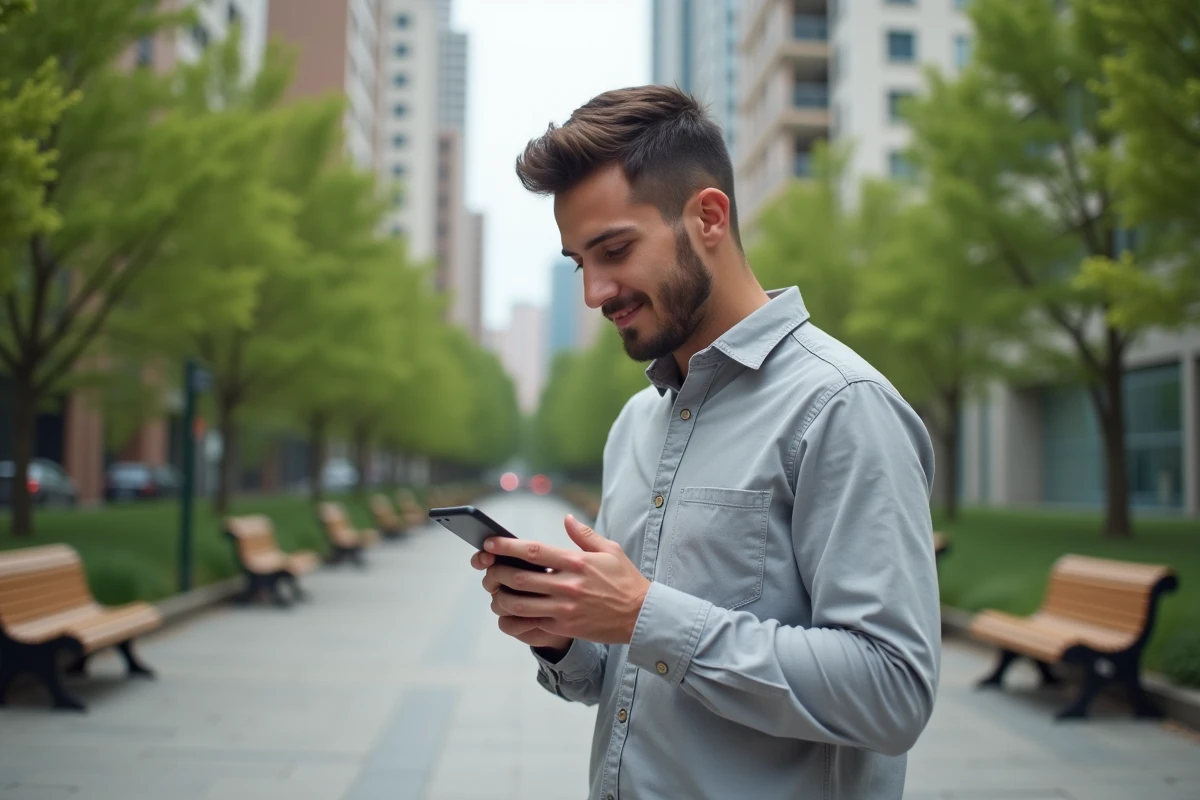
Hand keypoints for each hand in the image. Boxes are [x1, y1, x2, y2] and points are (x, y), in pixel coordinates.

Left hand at [476, 515, 650, 644]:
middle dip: (496, 573)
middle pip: (520, 579)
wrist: (641, 615)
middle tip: (488, 569)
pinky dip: (514, 619)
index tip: (490, 543)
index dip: (507, 547)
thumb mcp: (610, 551)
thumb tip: (567, 519)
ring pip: (519, 605)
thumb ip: (584, 535)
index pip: (534, 551)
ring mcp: (564, 609)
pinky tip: (507, 613)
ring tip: (495, 591)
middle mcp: (567, 585)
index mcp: (576, 562)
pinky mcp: (565, 627)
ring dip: (501, 597)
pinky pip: (530, 625)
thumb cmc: (626, 581)